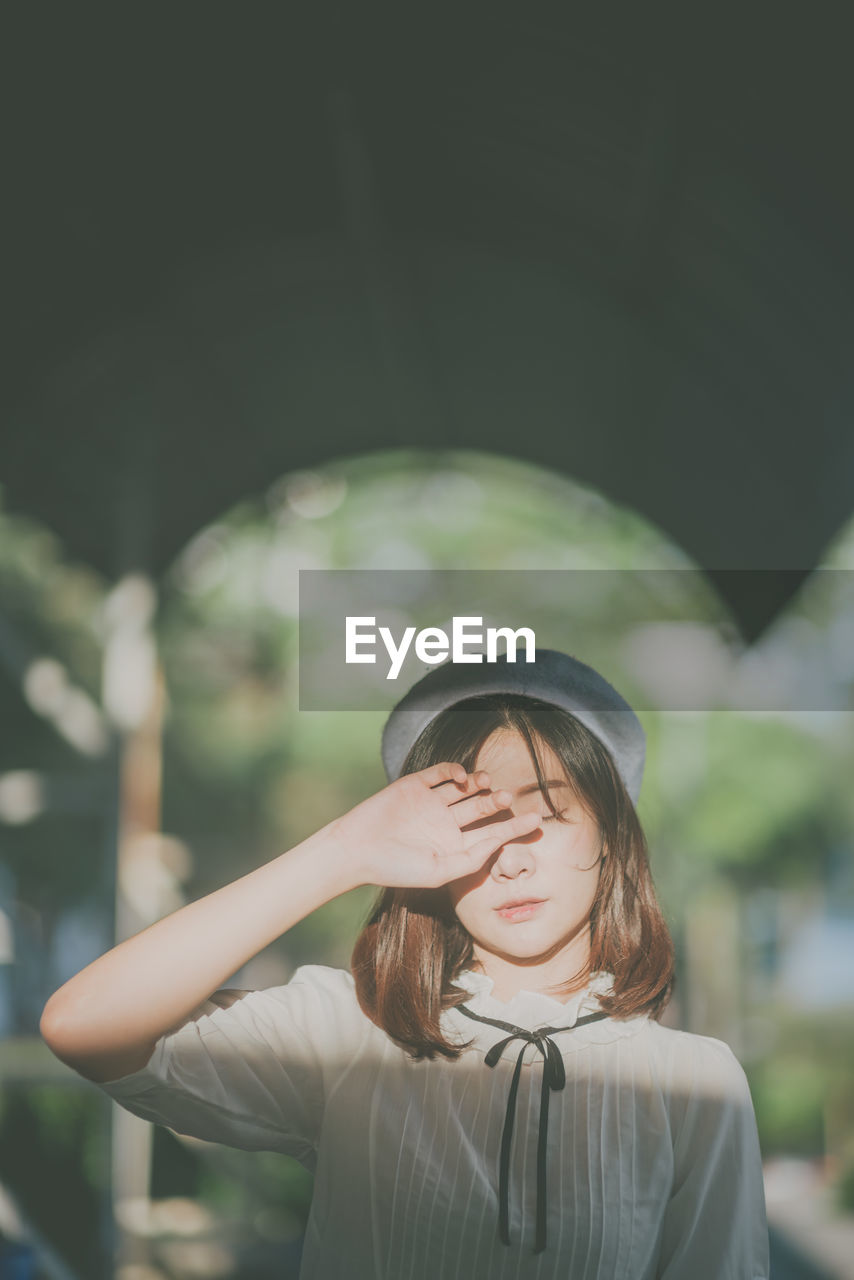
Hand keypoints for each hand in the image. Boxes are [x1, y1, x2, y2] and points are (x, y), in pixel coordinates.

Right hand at [331, 762, 541, 888]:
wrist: (356, 850)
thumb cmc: (397, 868)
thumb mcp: (439, 872)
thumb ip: (470, 860)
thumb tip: (498, 845)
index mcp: (454, 846)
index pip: (491, 834)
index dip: (514, 827)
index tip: (536, 821)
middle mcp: (446, 823)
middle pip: (481, 809)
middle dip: (497, 803)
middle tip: (509, 797)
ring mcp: (431, 803)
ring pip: (464, 789)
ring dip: (478, 784)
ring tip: (486, 784)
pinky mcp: (415, 785)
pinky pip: (440, 773)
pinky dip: (453, 771)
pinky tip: (461, 776)